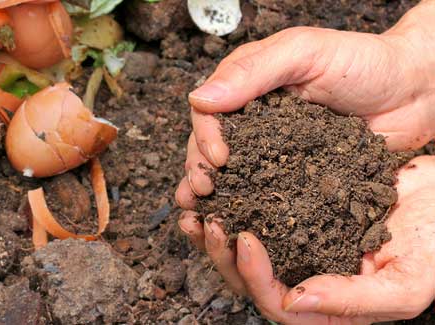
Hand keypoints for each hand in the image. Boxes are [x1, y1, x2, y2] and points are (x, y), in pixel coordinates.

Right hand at [175, 1, 434, 209]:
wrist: (417, 90)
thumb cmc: (364, 61)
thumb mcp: (305, 53)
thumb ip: (253, 72)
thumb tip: (198, 99)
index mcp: (247, 86)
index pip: (208, 112)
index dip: (205, 136)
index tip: (218, 159)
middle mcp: (253, 120)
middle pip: (210, 147)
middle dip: (200, 170)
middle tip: (204, 192)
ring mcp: (272, 150)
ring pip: (231, 174)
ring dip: (214, 195)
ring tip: (203, 216)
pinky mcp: (294, 176)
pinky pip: (265, 193)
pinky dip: (247, 210)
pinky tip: (235, 226)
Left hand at [179, 156, 434, 323]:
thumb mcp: (407, 283)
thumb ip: (353, 299)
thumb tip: (294, 301)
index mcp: (328, 305)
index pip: (277, 304)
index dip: (254, 276)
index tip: (245, 238)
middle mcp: (307, 278)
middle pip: (250, 280)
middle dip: (222, 254)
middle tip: (207, 221)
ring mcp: (299, 247)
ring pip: (244, 250)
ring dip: (216, 232)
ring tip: (197, 206)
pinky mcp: (295, 215)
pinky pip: (256, 213)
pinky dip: (234, 202)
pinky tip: (219, 185)